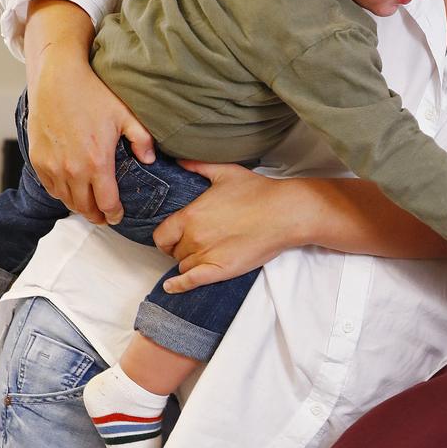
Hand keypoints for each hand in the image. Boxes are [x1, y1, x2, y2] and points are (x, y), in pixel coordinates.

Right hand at [27, 55, 153, 224]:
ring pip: (66, 200)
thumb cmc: (93, 95)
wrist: (58, 80)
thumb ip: (142, 140)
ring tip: (89, 206)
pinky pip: (50, 188)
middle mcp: (72, 170)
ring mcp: (52, 167)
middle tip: (105, 216)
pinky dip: (61, 194)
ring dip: (79, 206)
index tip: (118, 217)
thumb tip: (150, 160)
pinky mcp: (37, 160)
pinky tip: (71, 190)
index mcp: (97, 163)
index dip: (114, 214)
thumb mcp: (126, 115)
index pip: (106, 203)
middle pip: (85, 207)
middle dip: (97, 215)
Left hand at [153, 161, 306, 292]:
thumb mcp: (225, 172)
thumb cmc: (258, 192)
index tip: (176, 236)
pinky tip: (172, 287)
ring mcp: (206, 255)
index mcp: (190, 215)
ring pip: (184, 265)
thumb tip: (178, 160)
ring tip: (205, 254)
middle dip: (183, 248)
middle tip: (198, 242)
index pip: (162, 235)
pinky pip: (191, 281)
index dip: (167, 237)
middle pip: (174, 251)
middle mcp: (193, 237)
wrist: (284, 213)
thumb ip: (198, 166)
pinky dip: (179, 285)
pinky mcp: (221, 270)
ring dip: (191, 261)